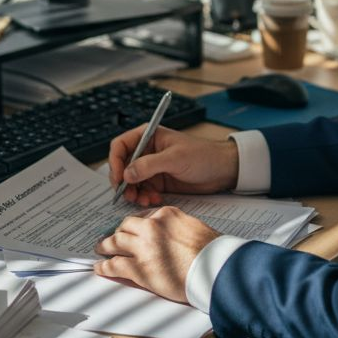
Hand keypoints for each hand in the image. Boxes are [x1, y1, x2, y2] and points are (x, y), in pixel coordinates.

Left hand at [94, 206, 219, 302]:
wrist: (214, 269)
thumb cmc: (211, 251)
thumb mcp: (193, 228)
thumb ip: (177, 228)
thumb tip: (171, 236)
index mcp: (166, 215)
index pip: (143, 217)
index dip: (134, 225)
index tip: (130, 229)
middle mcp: (151, 227)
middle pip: (126, 226)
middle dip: (117, 232)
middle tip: (111, 237)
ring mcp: (143, 247)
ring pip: (115, 242)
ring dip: (106, 246)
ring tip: (101, 249)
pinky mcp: (139, 267)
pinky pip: (115, 265)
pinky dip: (105, 266)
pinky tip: (100, 267)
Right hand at [108, 126, 239, 206]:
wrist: (223, 170)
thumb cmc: (203, 156)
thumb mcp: (175, 158)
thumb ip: (149, 165)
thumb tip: (126, 174)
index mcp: (148, 136)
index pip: (120, 146)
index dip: (115, 162)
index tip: (118, 179)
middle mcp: (146, 151)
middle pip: (122, 166)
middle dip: (123, 182)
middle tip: (128, 195)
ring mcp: (151, 167)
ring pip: (131, 182)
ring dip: (134, 193)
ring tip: (143, 201)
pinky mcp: (158, 181)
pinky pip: (143, 191)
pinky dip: (144, 197)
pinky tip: (154, 200)